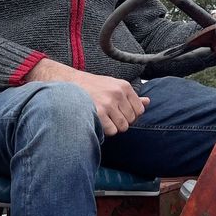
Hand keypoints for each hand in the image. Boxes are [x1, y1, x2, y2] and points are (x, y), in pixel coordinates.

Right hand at [25, 59, 148, 135]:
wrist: (68, 84)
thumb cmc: (91, 87)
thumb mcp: (113, 86)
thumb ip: (131, 96)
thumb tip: (148, 102)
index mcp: (124, 86)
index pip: (139, 110)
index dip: (130, 115)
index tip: (119, 113)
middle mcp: (118, 93)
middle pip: (131, 120)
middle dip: (121, 122)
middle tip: (108, 116)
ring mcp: (108, 103)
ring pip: (122, 127)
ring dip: (113, 127)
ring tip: (102, 118)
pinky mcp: (99, 113)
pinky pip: (111, 131)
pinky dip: (104, 131)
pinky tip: (97, 122)